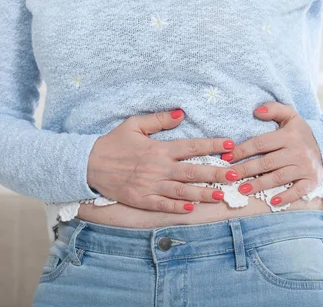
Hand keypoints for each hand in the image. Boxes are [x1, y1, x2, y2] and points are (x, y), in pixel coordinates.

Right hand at [86, 109, 235, 213]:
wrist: (88, 163)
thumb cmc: (113, 142)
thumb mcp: (134, 124)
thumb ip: (159, 119)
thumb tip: (181, 113)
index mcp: (159, 149)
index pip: (192, 146)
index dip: (212, 145)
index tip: (230, 145)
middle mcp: (158, 168)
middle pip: (192, 171)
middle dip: (216, 173)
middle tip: (235, 175)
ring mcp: (150, 185)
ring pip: (182, 191)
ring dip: (203, 193)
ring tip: (221, 195)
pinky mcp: (141, 199)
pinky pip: (163, 205)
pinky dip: (178, 208)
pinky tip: (193, 208)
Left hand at [224, 101, 322, 207]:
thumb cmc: (301, 132)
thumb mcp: (290, 116)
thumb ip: (274, 109)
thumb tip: (256, 111)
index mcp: (289, 136)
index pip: (261, 143)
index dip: (242, 150)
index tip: (227, 157)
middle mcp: (297, 152)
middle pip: (266, 162)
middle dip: (245, 170)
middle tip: (228, 176)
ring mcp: (305, 167)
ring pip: (278, 177)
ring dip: (259, 184)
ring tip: (242, 189)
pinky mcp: (311, 180)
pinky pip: (298, 191)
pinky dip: (286, 197)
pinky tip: (272, 201)